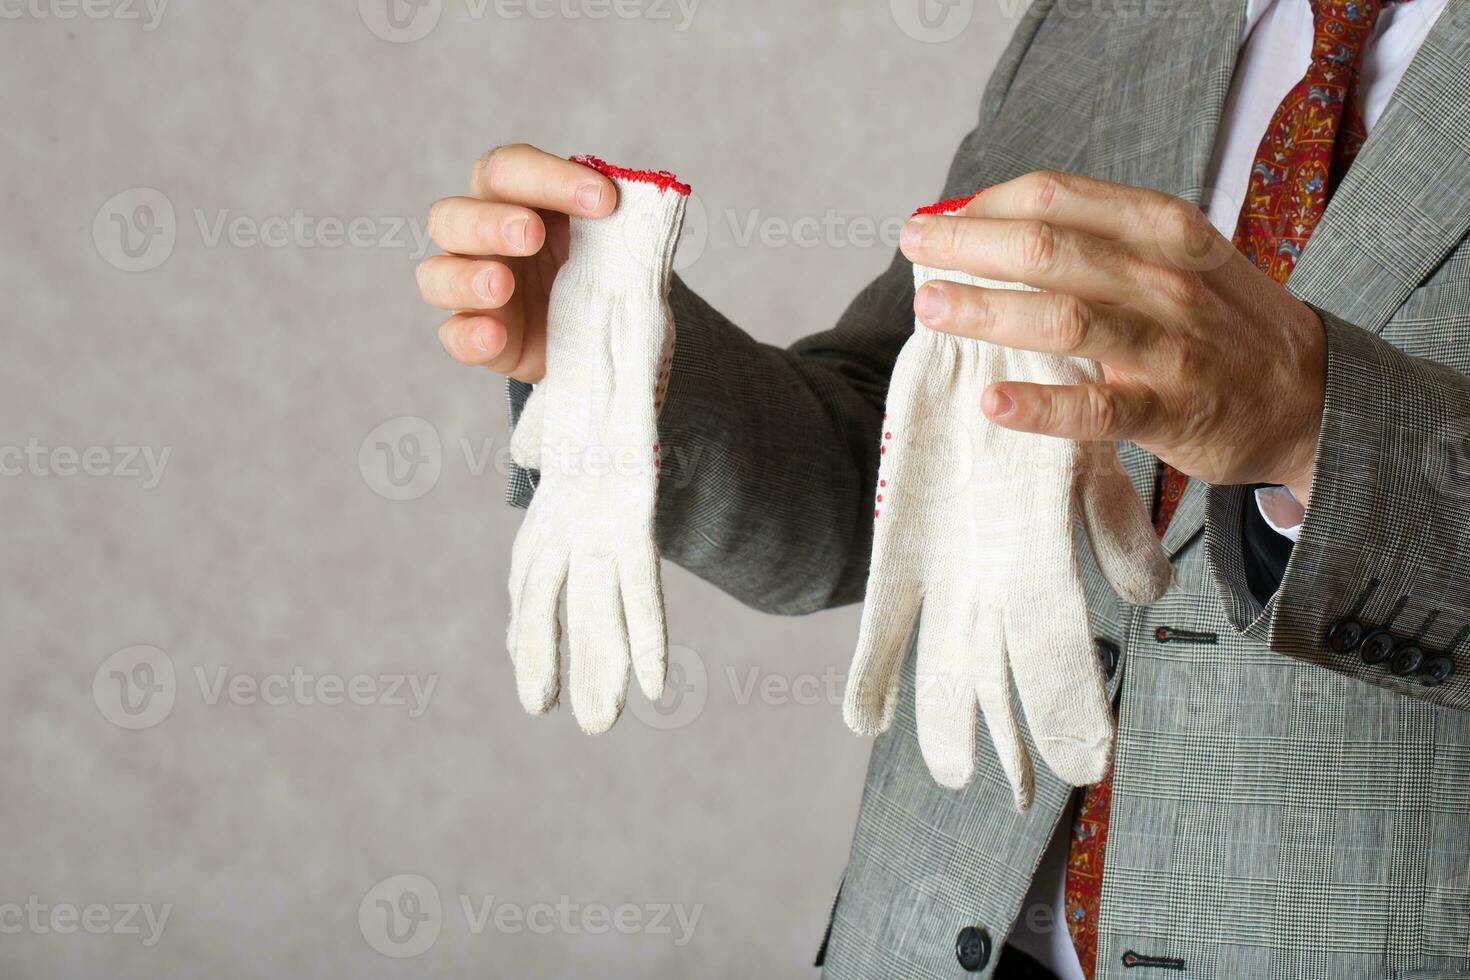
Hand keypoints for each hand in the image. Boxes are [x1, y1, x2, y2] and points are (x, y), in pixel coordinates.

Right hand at [418, 144, 617, 380]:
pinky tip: (493, 336)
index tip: (604, 198)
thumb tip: (649, 204)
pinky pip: (453, 336)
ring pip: (435, 276)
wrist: (603, 327)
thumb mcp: (616, 237)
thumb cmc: (599, 264)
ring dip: (467, 278)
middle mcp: (477, 237)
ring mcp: (470, 290)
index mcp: (510, 195)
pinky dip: (469, 336)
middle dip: (491, 223)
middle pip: (452, 217)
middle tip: (531, 234)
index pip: (508, 169)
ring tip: (503, 284)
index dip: (550, 177)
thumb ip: (621, 220)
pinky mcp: (478, 338)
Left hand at [898, 171, 1327, 504]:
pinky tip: (992, 403)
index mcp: (1162, 227)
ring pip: (1065, 317)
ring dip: (988, 311)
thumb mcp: (1178, 256)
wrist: (1313, 393)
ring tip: (930, 306)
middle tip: (913, 248)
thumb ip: (1100, 240)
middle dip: (970, 245)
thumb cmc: (1222, 321)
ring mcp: (1168, 346)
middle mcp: (1165, 277)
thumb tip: (993, 230)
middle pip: (1049, 249)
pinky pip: (1096, 408)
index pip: (1057, 197)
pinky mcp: (1169, 411)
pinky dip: (1041, 405)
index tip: (939, 220)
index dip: (986, 204)